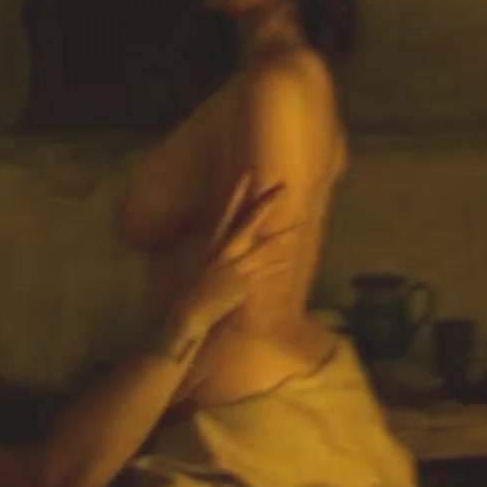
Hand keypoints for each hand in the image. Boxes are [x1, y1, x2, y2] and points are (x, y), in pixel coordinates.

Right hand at [164, 175, 299, 337]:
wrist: (187, 312)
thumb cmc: (193, 292)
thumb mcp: (203, 267)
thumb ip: (218, 255)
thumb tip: (225, 249)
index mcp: (214, 243)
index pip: (227, 210)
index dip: (238, 191)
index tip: (248, 173)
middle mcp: (225, 250)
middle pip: (249, 221)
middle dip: (266, 204)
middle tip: (282, 188)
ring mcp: (236, 265)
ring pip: (265, 245)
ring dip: (283, 236)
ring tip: (299, 226)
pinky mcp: (244, 282)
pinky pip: (267, 271)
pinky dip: (278, 265)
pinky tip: (290, 260)